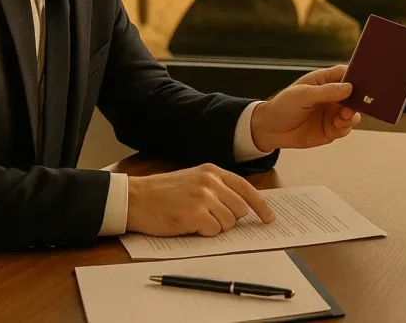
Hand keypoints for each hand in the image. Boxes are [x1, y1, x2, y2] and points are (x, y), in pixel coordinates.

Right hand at [126, 164, 274, 236]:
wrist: (136, 198)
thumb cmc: (162, 192)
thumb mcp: (193, 179)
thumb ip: (216, 187)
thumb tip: (241, 206)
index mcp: (212, 171)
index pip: (246, 188)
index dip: (260, 205)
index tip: (269, 218)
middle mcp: (211, 182)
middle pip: (240, 208)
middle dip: (229, 219)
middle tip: (209, 218)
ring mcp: (203, 197)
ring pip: (229, 222)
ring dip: (215, 227)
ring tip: (195, 219)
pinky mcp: (194, 214)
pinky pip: (214, 231)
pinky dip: (204, 233)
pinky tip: (189, 225)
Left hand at [250, 64, 361, 151]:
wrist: (271, 130)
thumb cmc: (283, 105)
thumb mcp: (303, 95)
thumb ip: (326, 92)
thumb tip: (349, 87)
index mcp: (325, 80)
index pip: (347, 74)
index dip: (358, 76)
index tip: (366, 81)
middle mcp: (332, 96)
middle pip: (355, 95)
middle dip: (359, 99)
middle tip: (356, 103)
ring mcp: (333, 113)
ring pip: (353, 112)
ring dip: (352, 114)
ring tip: (344, 116)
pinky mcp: (331, 129)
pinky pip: (346, 128)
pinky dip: (345, 127)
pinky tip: (337, 126)